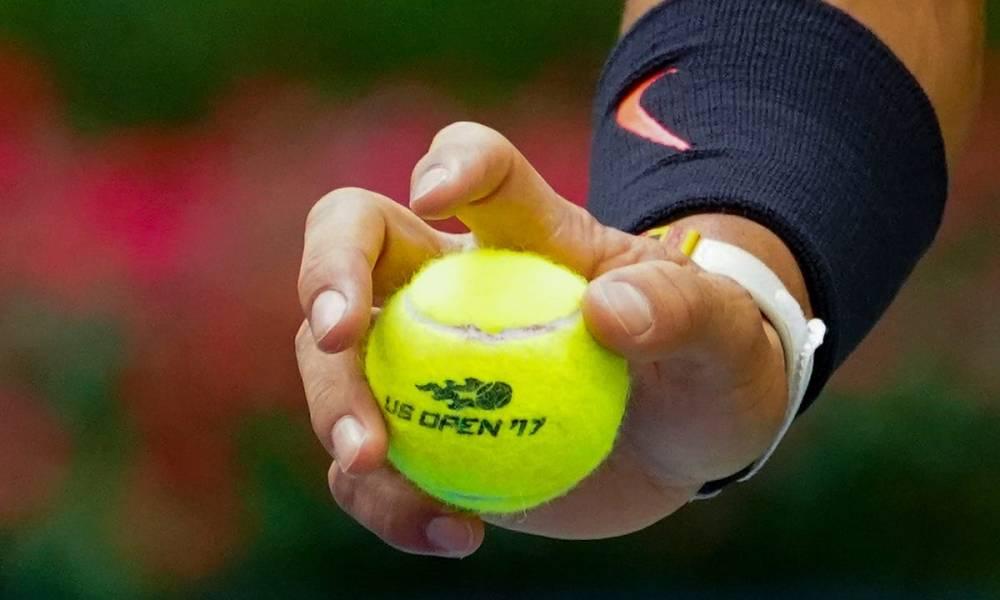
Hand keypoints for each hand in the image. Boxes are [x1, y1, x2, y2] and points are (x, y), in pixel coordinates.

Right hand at [295, 122, 787, 557]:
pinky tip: (452, 534)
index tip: (439, 197)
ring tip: (376, 466)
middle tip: (337, 339)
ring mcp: (424, 362)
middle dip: (325, 275)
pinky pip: (368, 467)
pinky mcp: (421, 439)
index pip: (478, 166)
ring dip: (335, 408)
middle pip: (352, 239)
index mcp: (525, 235)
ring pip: (333, 362)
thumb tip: (606, 312)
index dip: (449, 161)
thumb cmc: (703, 364)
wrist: (684, 444)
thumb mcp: (721, 334)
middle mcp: (453, 284)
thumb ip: (679, 308)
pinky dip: (385, 502)